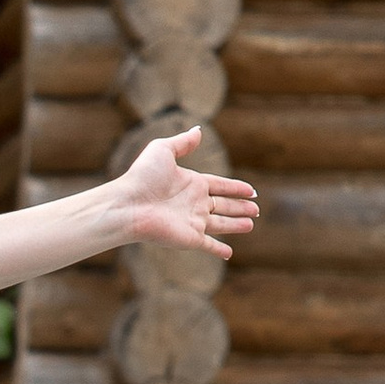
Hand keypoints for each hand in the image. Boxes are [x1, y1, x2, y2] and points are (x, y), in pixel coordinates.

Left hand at [107, 126, 257, 259]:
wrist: (128, 205)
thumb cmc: (142, 177)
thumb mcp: (163, 150)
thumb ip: (182, 143)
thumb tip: (198, 129)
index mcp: (192, 183)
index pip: (220, 186)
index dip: (236, 188)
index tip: (251, 191)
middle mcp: (194, 203)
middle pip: (223, 206)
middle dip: (240, 207)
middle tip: (256, 209)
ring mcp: (192, 222)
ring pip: (221, 225)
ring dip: (236, 225)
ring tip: (251, 225)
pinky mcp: (189, 238)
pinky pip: (208, 245)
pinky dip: (219, 250)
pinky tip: (229, 254)